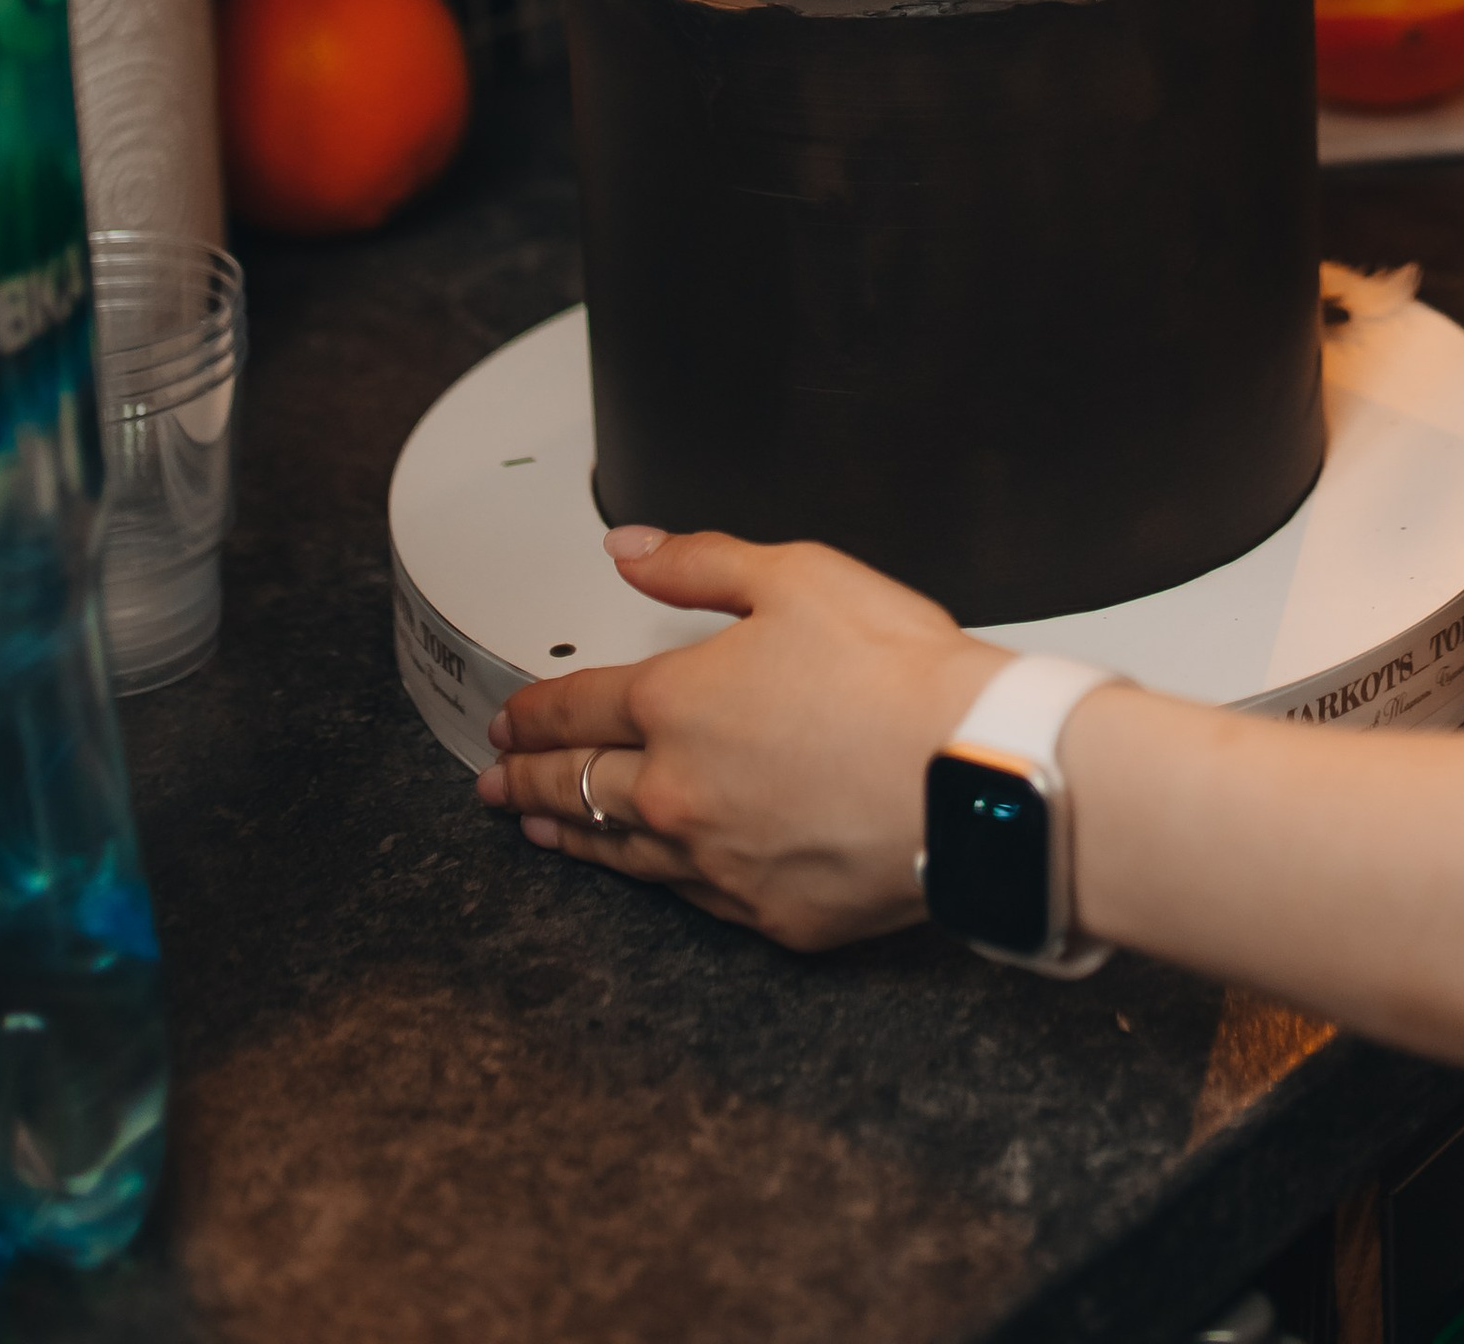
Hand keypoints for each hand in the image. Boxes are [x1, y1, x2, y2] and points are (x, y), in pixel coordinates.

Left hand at [475, 526, 1005, 947]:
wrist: (969, 772)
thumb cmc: (899, 676)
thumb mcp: (797, 577)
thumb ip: (699, 563)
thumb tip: (631, 550)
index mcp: (674, 704)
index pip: (575, 708)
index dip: (530, 712)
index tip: (506, 720)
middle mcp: (676, 792)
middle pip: (576, 787)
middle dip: (527, 781)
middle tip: (495, 786)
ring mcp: (716, 861)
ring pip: (618, 852)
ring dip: (570, 836)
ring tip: (539, 832)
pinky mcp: (767, 913)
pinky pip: (690, 897)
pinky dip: (654, 879)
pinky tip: (645, 874)